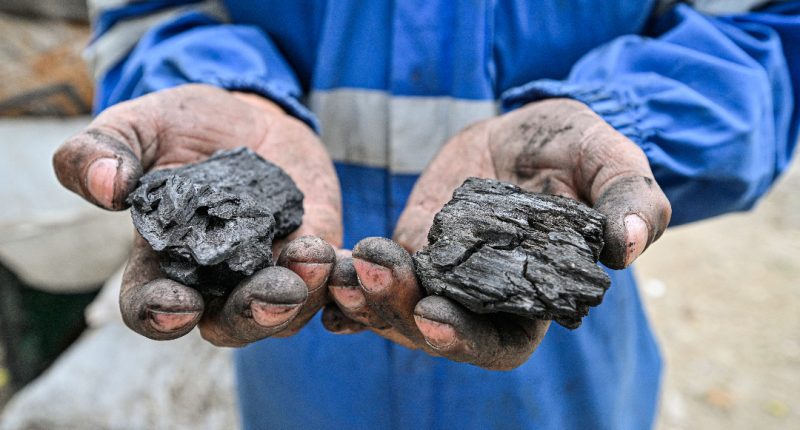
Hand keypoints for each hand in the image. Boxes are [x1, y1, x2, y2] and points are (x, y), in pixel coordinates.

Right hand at [53, 84, 341, 345]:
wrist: (248, 117)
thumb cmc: (182, 128)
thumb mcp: (135, 127)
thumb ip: (98, 151)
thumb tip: (105, 186)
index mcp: (162, 263)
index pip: (150, 308)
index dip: (159, 316)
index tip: (177, 306)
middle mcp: (217, 282)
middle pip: (231, 322)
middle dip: (253, 314)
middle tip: (273, 293)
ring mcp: (268, 271)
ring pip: (287, 310)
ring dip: (303, 293)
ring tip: (313, 256)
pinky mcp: (313, 253)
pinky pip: (329, 281)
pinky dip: (337, 275)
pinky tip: (344, 258)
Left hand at [322, 99, 670, 368]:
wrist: (528, 130)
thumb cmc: (577, 150)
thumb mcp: (612, 162)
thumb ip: (631, 200)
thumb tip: (629, 244)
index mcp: (534, 297)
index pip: (500, 341)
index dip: (467, 339)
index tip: (434, 319)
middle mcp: (481, 297)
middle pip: (434, 330)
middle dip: (400, 314)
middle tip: (374, 280)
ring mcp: (441, 273)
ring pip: (397, 305)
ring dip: (367, 295)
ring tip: (346, 268)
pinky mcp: (411, 246)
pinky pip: (377, 272)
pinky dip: (350, 279)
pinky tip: (329, 271)